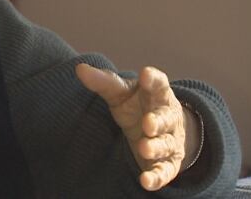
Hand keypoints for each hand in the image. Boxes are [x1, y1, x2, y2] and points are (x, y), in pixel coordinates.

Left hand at [76, 64, 199, 190]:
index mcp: (156, 94)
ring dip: (157, 147)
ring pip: (166, 144)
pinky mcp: (169, 163)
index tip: (146, 74)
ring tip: (145, 148)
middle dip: (158, 120)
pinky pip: (165, 170)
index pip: (158, 84)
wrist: (159, 129)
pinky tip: (146, 181)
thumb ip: (104, 82)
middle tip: (148, 123)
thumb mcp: (121, 93)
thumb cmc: (136, 105)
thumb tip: (79, 69)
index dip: (153, 79)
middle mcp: (167, 116)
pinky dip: (157, 177)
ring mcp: (170, 140)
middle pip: (165, 117)